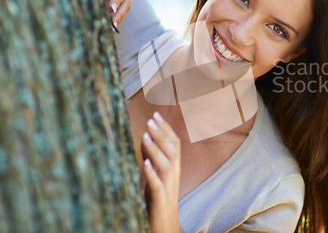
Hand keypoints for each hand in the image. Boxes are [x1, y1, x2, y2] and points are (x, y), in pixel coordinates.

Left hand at [142, 112, 180, 232]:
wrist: (165, 226)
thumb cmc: (158, 199)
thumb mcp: (156, 175)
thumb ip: (153, 159)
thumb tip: (147, 139)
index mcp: (174, 168)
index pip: (174, 143)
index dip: (166, 128)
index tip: (156, 114)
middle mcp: (174, 175)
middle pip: (172, 150)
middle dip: (162, 133)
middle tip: (150, 119)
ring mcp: (168, 187)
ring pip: (166, 164)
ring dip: (156, 149)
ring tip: (145, 135)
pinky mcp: (159, 199)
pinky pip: (157, 184)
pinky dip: (152, 173)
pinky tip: (145, 164)